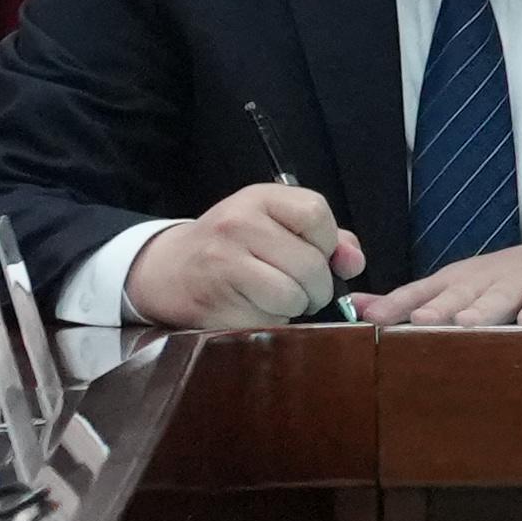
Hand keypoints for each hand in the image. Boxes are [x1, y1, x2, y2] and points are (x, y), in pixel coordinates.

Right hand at [128, 179, 357, 329]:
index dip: (327, 243)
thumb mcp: (273, 225)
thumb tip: (354, 262)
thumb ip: (324, 238)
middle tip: (303, 292)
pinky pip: (267, 320)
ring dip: (295, 307)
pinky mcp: (215, 301)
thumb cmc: (232, 246)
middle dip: (317, 288)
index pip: (316, 214)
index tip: (317, 256)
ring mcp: (223, 262)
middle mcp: (238, 223)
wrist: (168, 269)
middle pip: (310, 263)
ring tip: (277, 300)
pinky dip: (271, 322)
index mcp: (259, 198)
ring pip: (292, 296)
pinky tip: (254, 310)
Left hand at [359, 238, 521, 327]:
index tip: (374, 320)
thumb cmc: (503, 280)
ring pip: (498, 298)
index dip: (399, 304)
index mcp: (456, 281)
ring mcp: (519, 285)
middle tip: (421, 321)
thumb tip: (360, 307)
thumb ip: (410, 299)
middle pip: (458, 295)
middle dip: (439, 308)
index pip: (421, 291)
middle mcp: (482, 281)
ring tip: (468, 324)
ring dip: (483, 310)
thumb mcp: (456, 285)